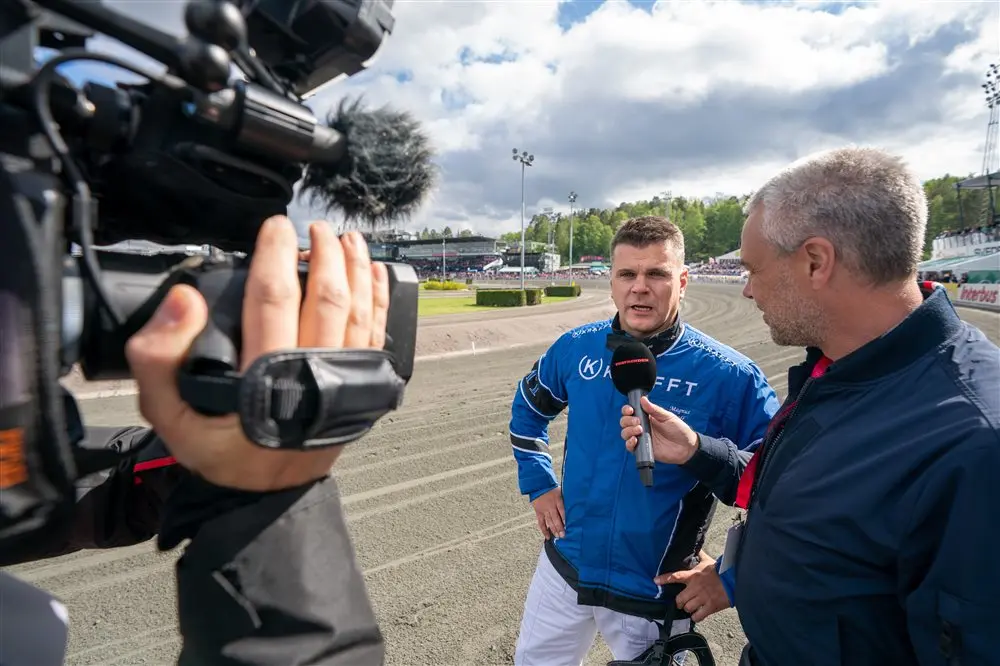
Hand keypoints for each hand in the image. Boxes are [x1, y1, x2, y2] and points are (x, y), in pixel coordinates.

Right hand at [125, 216, 389, 491]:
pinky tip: (376, 273)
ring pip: (359, 312)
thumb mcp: (168, 414)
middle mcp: (313, 376)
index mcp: (265, 379)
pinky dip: (379, 300)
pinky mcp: (363, 390)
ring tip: (349, 239)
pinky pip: (378, 335)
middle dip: (324, 254)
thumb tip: (184, 300)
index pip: (273, 299)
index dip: (275, 255)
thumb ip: (160, 358)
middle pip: (327, 299)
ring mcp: (345, 384)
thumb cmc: (218, 450)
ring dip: (356, 269)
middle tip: (314, 227)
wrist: (264, 496)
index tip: (275, 226)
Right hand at [532, 487, 565, 538]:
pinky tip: (548, 536)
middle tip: (563, 536)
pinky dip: (544, 530)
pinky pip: (541, 522)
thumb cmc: (551, 488)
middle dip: (560, 528)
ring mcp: (544, 510)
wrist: (539, 485)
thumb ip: (566, 499)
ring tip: (558, 537)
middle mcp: (551, 506)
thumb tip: (575, 505)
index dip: (565, 519)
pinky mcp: (539, 512)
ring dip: (554, 530)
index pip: (562, 511)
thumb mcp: (561, 491)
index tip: (568, 526)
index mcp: (557, 500)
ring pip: (549, 522)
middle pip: (556, 519)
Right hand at [620, 396, 699, 464]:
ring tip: (639, 430)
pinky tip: (635, 440)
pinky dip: (629, 443)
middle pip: (625, 422)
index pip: (631, 412)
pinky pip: (629, 447)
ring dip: (628, 431)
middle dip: (627, 420)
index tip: (630, 410)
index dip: (627, 410)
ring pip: (625, 433)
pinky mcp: (642, 449)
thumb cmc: (679, 430)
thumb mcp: (667, 417)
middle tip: (638, 421)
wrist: (686, 447)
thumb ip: (654, 409)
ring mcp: (641, 438)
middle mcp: (641, 427)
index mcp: (646, 417)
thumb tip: (643, 399)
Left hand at [654, 553, 729, 621]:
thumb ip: (700, 556)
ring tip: (691, 607)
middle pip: (679, 599)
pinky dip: (696, 617)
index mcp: (693, 576)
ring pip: (687, 608)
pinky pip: (698, 616)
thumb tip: (696, 547)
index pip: (675, 576)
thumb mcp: (708, 561)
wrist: (734, 579)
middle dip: (679, 602)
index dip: (664, 579)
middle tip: (681, 602)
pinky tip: (697, 614)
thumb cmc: (720, 570)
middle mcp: (695, 587)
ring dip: (688, 609)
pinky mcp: (711, 606)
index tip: (656, 581)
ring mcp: (703, 598)